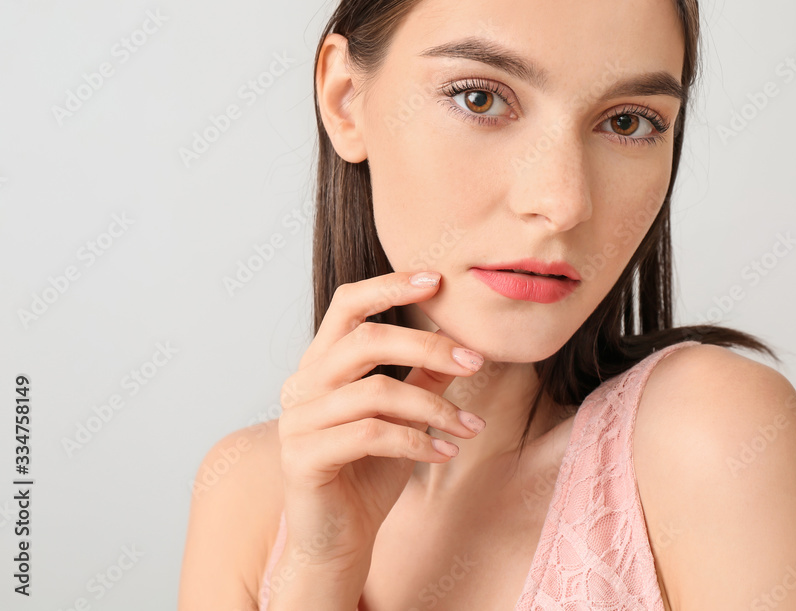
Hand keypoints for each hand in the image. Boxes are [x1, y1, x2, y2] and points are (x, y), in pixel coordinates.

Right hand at [275, 271, 485, 568]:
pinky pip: (369, 435)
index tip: (437, 280)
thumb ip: (424, 377)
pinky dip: (416, 441)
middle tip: (475, 363)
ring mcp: (297, 420)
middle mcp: (302, 384)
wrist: (339, 539)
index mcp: (321, 363)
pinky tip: (445, 453)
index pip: (347, 304)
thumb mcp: (405, 416)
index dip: (390, 286)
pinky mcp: (302, 457)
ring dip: (434, 408)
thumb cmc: (370, 472)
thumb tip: (463, 341)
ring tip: (470, 427)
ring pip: (374, 392)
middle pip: (365, 341)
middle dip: (428, 346)